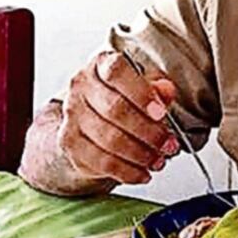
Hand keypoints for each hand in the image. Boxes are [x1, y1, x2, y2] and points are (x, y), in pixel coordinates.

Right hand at [59, 51, 179, 183]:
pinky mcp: (69, 142)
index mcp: (101, 65)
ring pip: (109, 139)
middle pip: (115, 110)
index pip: (116, 72)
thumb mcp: (144, 87)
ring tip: (159, 160)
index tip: (161, 112)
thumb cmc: (121, 98)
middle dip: (149, 132)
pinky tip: (142, 172)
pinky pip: (101, 161)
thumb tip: (166, 92)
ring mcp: (71, 114)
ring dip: (141, 154)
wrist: (88, 118)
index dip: (141, 93)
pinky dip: (127, 171)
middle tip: (168, 144)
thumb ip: (157, 89)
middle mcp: (81, 86)